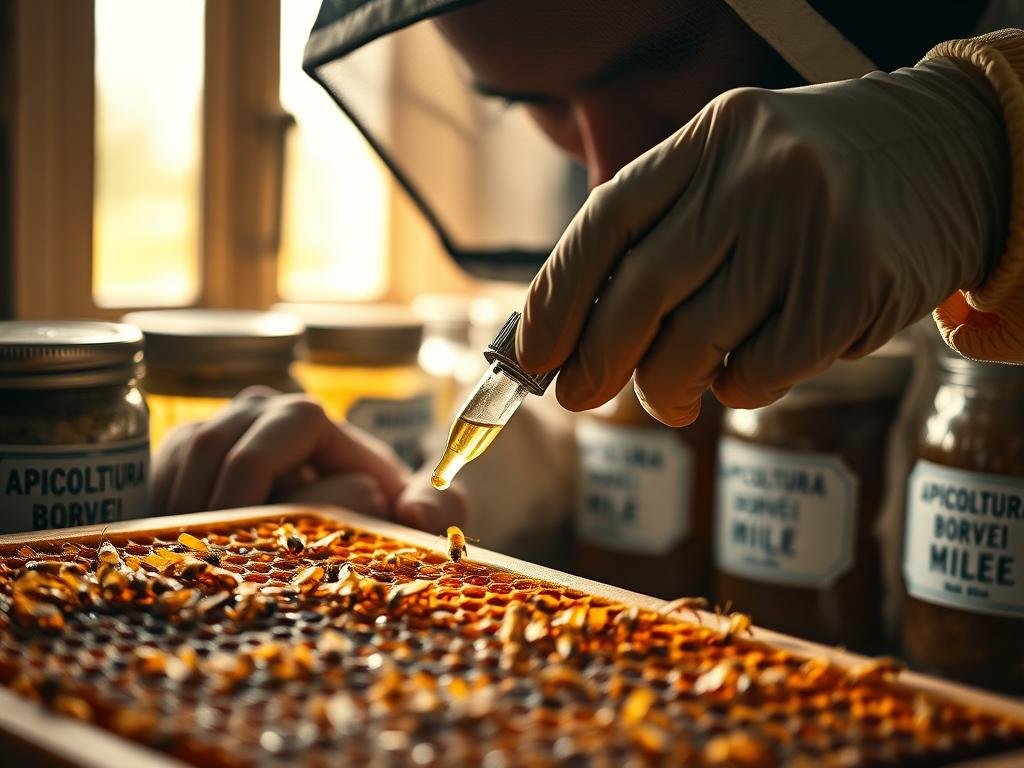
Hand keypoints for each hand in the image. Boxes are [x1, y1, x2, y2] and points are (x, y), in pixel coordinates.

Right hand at [151, 387, 464, 531]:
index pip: (279, 426)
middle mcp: (259, 412)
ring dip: (189, 508)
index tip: (246, 522)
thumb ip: (431, 507)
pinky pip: (160, 471)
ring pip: (186, 457)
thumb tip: (413, 512)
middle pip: (220, 441)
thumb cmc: (383, 514)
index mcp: (312, 420)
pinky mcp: (183, 455)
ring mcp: (218, 429)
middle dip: (215, 500)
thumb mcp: (417, 514)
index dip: (256, 470)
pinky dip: (166, 508)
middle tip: (214, 555)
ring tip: (201, 557)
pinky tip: (184, 546)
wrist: (346, 518)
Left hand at [517, 57, 1008, 424]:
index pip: (605, 221)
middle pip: (638, 293)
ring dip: (663, 389)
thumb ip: (662, 231)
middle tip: (575, 396)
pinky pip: (755, 374)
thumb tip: (576, 331)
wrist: (955, 154)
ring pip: (692, 347)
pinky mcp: (850, 291)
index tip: (528, 352)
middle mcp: (755, 177)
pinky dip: (733, 392)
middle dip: (593, 362)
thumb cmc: (816, 181)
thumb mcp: (735, 169)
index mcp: (710, 139)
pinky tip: (739, 376)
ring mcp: (807, 232)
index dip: (554, 296)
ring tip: (668, 393)